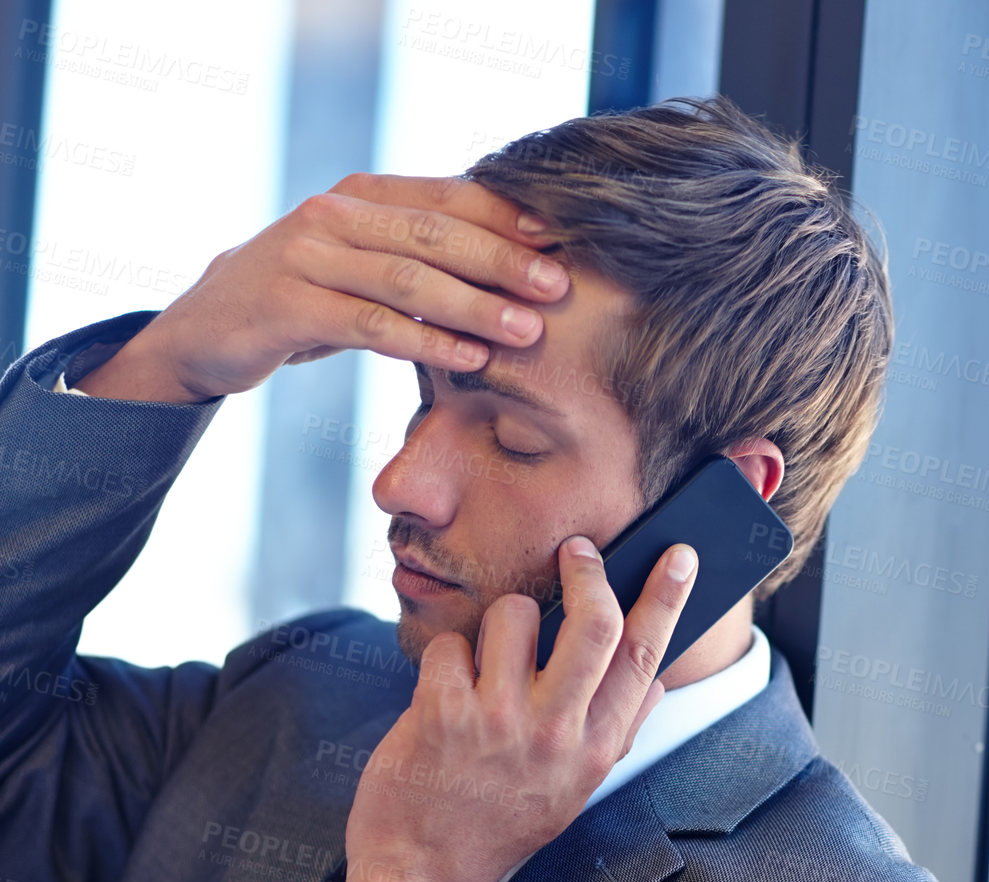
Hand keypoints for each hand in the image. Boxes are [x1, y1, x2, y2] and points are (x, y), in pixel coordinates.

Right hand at [75, 175, 567, 402]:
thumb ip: (417, 257)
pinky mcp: (287, 306)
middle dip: (503, 261)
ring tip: (526, 330)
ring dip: (474, 305)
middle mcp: (334, 216)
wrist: (208, 329)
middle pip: (435, 235)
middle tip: (557, 288)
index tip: (559, 242)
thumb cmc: (303, 299)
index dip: (504, 217)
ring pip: (407, 280)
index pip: (446, 197)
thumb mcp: (360, 267)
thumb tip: (510, 261)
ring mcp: (307, 258)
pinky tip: (469, 358)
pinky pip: (370, 325)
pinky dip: (425, 341)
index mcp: (360, 197)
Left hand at [335, 538, 699, 881]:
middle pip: (595, 622)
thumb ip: (613, 735)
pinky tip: (440, 698)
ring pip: (515, 615)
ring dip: (499, 624)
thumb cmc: (496, 827)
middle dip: (589, 570)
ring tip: (484, 663)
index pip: (644, 660)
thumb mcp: (570, 792)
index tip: (682, 557)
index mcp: (593, 752)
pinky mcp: (442, 713)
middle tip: (577, 551)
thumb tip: (657, 683)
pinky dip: (444, 661)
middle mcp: (554, 735)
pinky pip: (451, 644)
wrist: (422, 874)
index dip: (667, 600)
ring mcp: (498, 723)